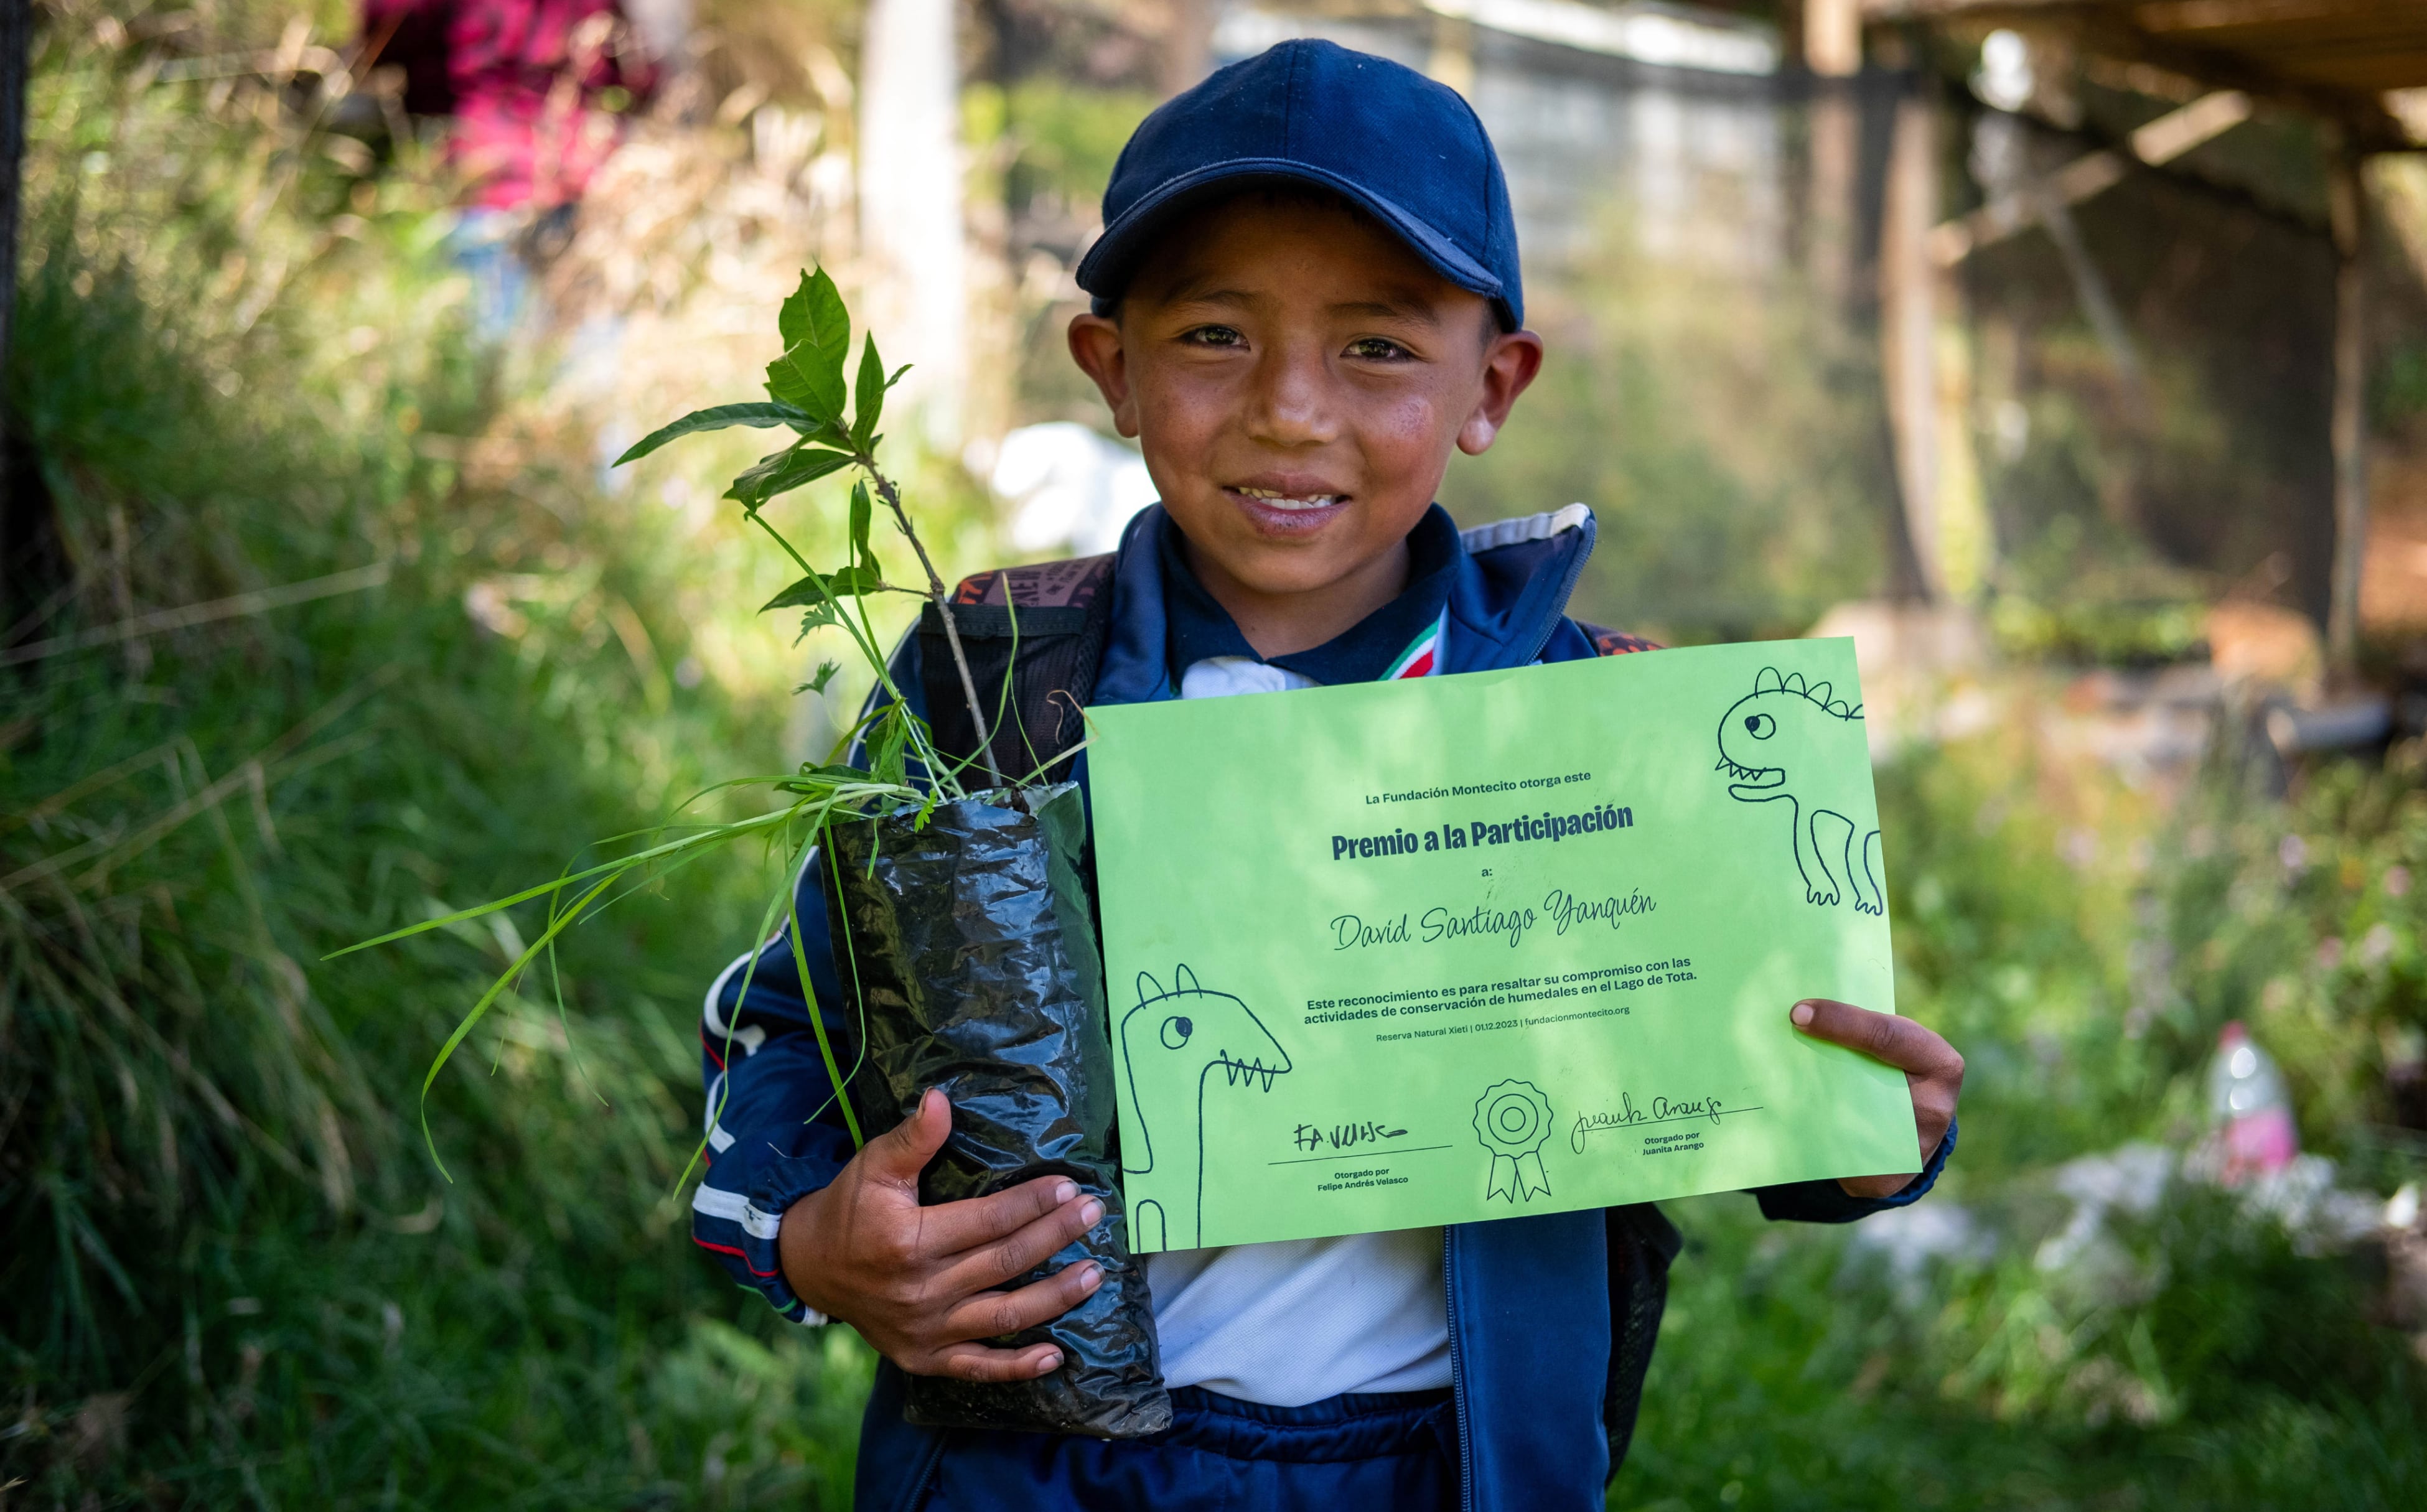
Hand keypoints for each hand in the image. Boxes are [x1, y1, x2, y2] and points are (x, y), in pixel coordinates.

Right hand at [777, 1088, 1105, 1380]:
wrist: (811, 1267)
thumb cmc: (850, 1208)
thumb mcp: (873, 1166)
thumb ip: (912, 1138)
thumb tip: (940, 1098)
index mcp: (909, 1242)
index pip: (987, 1220)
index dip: (1031, 1203)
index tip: (1068, 1186)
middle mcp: (921, 1291)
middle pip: (1004, 1262)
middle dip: (1055, 1237)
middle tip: (1094, 1214)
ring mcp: (925, 1330)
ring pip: (1003, 1316)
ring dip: (1054, 1298)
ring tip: (1094, 1275)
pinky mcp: (924, 1358)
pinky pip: (978, 1367)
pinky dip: (1017, 1367)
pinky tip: (1056, 1356)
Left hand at [1789, 998, 1963, 1199]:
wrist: (1912, 1126)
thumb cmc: (1894, 1069)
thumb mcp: (1893, 1042)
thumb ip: (1860, 1030)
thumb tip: (1799, 1013)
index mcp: (1939, 1063)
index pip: (1887, 1036)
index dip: (1841, 1022)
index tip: (1798, 1012)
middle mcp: (1935, 1109)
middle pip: (1867, 1084)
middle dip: (1818, 1063)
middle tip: (1771, 1044)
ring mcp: (1915, 1149)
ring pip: (1850, 1122)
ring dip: (1807, 1103)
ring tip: (1767, 1084)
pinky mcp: (1887, 1178)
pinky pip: (1841, 1156)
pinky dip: (1808, 1136)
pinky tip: (1775, 1120)